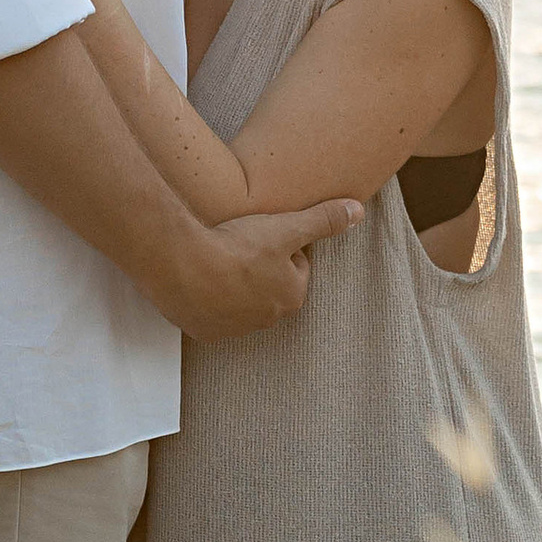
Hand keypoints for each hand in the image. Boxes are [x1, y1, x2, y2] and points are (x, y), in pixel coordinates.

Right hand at [174, 195, 361, 340]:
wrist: (185, 266)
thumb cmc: (239, 248)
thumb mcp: (288, 227)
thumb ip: (324, 220)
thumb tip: (357, 210)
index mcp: (292, 296)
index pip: (295, 267)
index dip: (281, 246)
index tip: (263, 235)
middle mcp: (267, 319)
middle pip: (268, 286)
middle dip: (258, 268)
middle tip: (239, 245)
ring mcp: (234, 328)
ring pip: (239, 301)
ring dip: (232, 283)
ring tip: (216, 259)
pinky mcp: (205, 331)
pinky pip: (211, 313)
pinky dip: (206, 298)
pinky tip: (199, 277)